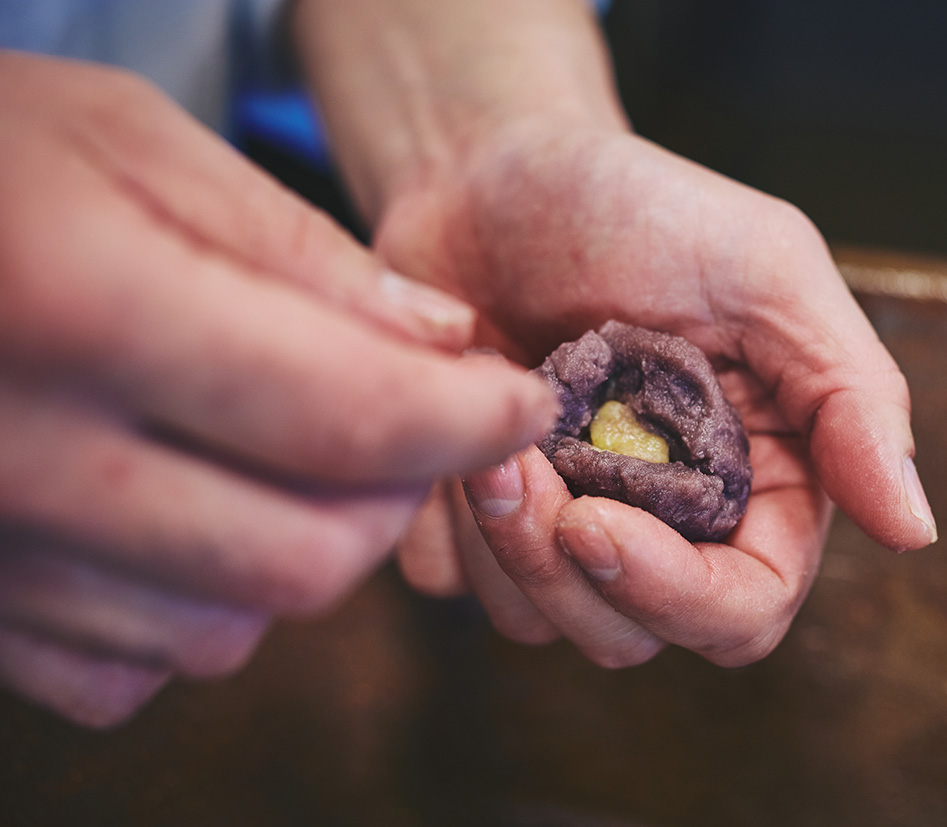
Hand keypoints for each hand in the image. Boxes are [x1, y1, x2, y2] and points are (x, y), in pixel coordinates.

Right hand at [0, 52, 555, 725]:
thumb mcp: (132, 141)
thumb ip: (300, 252)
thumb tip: (443, 344)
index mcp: (82, 309)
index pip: (349, 419)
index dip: (468, 422)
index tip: (522, 405)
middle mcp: (21, 459)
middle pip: (305, 560)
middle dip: (396, 502)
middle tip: (409, 426)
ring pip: (224, 635)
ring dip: (300, 556)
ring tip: (285, 460)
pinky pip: (121, 677)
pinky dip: (192, 613)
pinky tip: (184, 523)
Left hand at [380, 124, 935, 665]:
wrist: (494, 171)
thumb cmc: (639, 206)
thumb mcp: (766, 270)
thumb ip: (850, 397)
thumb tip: (915, 531)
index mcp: (756, 479)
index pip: (742, 609)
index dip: (678, 597)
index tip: (596, 524)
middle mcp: (668, 520)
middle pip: (631, 633)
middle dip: (566, 567)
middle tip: (514, 465)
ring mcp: (572, 521)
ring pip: (540, 620)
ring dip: (499, 543)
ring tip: (486, 431)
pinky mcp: (488, 517)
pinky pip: (457, 581)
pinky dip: (442, 526)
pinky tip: (454, 434)